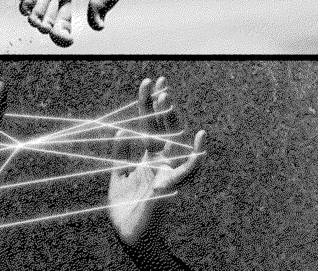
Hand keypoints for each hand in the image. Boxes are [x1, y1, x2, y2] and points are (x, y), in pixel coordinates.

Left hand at [108, 77, 206, 247]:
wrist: (132, 238)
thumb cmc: (126, 209)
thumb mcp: (118, 176)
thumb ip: (121, 154)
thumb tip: (121, 131)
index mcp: (147, 157)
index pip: (148, 124)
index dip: (148, 104)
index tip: (147, 82)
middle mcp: (159, 160)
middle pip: (162, 126)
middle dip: (161, 104)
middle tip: (161, 80)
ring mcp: (166, 171)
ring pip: (173, 140)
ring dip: (171, 119)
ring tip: (168, 98)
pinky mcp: (171, 186)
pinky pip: (187, 170)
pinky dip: (195, 155)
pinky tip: (200, 138)